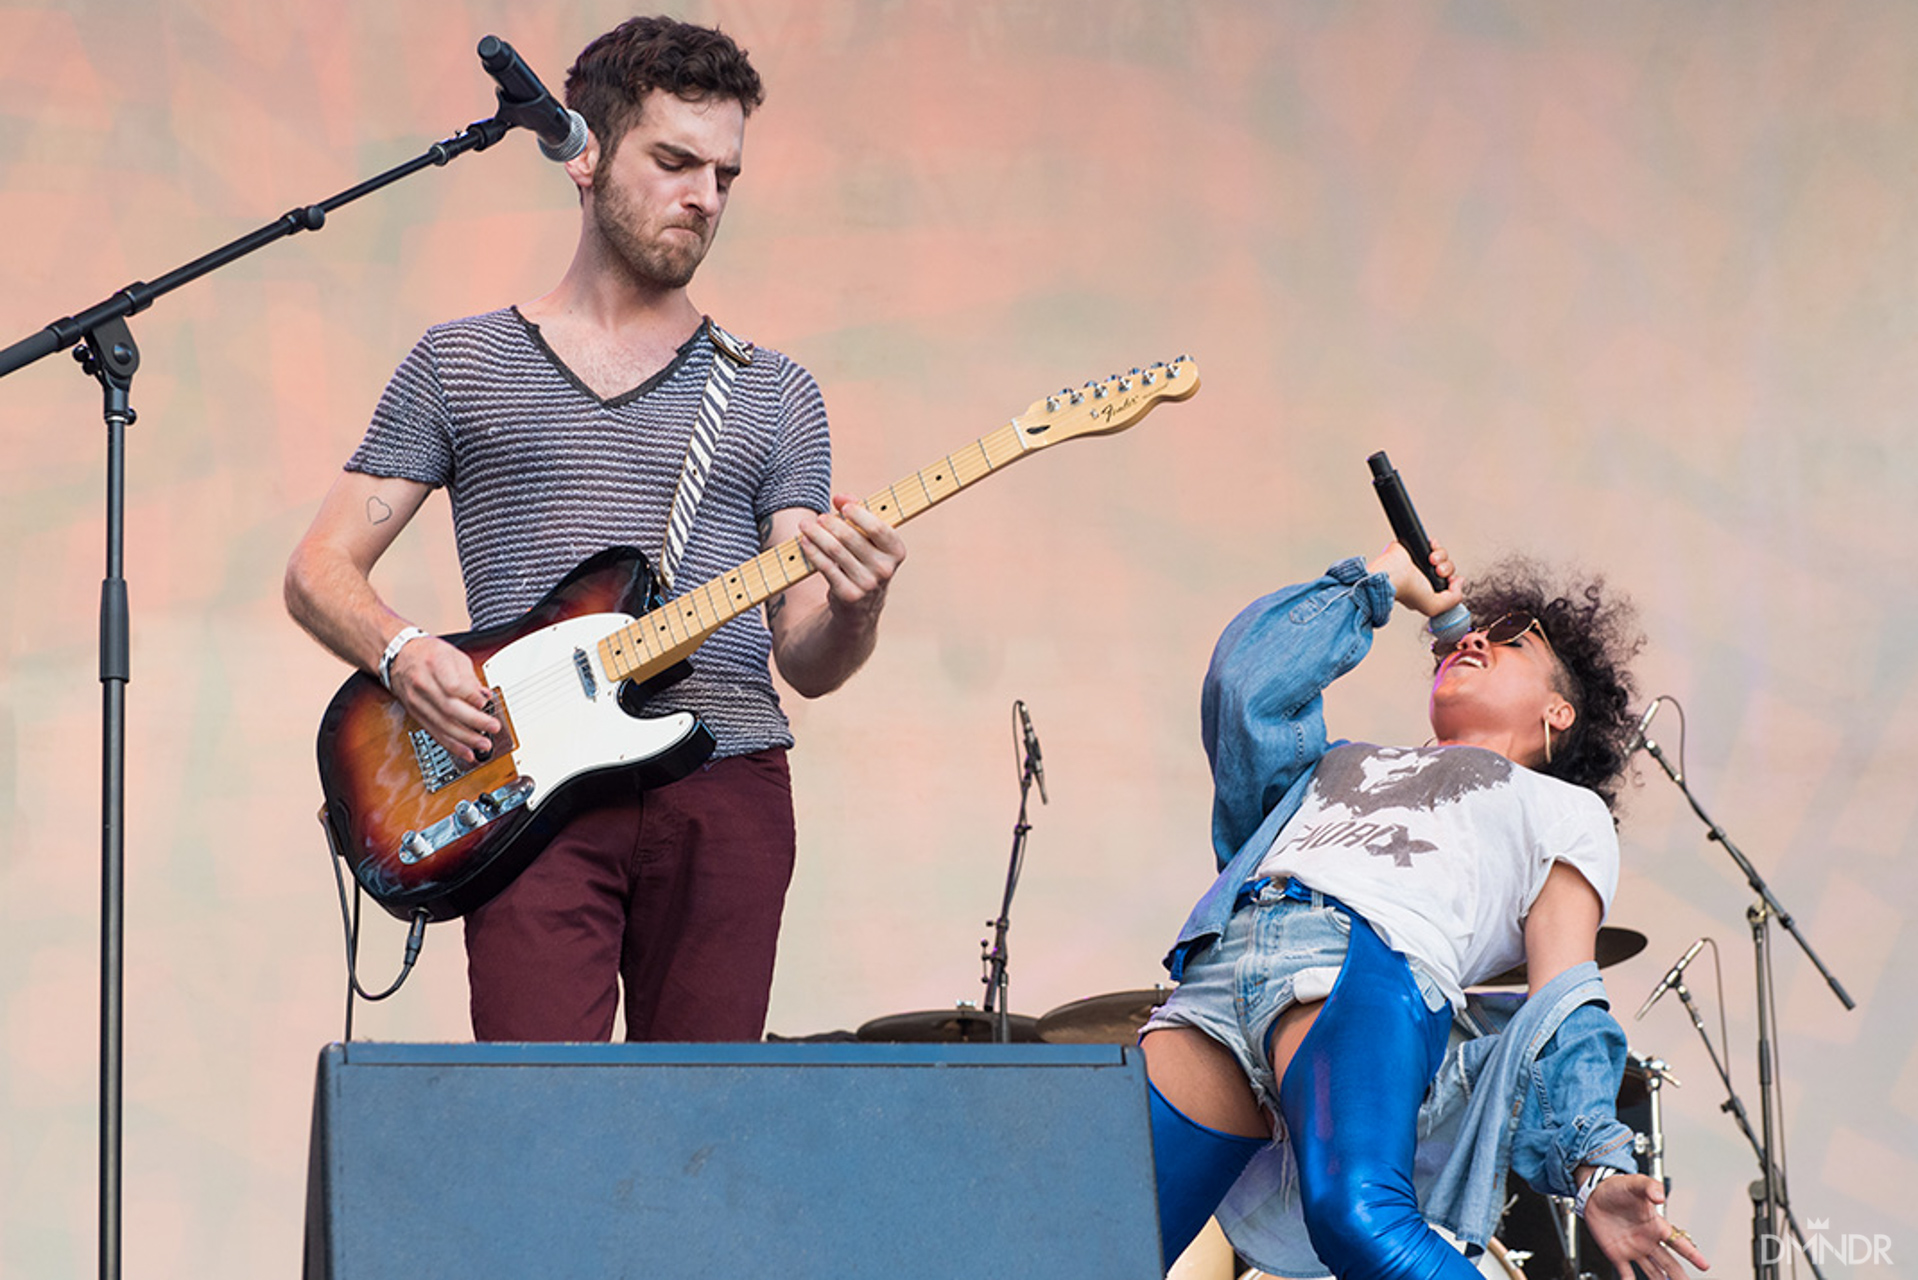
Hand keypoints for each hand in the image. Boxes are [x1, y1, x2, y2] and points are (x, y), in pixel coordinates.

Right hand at [387, 635, 499, 764]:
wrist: (399, 656)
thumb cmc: (428, 653)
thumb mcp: (453, 655)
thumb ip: (470, 677)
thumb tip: (484, 697)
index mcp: (435, 664)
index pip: (453, 686)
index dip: (472, 697)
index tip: (485, 703)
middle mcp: (423, 683)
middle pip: (449, 708)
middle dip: (474, 721)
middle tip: (493, 727)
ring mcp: (417, 701)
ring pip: (442, 724)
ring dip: (465, 738)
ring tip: (483, 744)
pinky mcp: (415, 713)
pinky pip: (434, 732)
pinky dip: (451, 744)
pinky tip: (466, 751)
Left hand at [797, 494, 905, 618]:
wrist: (862, 605)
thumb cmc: (864, 560)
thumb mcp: (869, 538)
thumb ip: (858, 513)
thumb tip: (840, 498)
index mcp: (896, 551)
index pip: (877, 528)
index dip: (858, 514)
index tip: (843, 506)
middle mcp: (885, 569)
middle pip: (851, 537)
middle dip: (831, 523)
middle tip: (819, 517)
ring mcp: (868, 584)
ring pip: (835, 551)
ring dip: (817, 535)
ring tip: (806, 526)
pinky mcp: (849, 594)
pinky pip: (826, 567)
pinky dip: (813, 552)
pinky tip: (805, 542)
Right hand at [1365, 540, 1462, 619]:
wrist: (1392, 573)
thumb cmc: (1406, 591)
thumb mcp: (1435, 606)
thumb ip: (1454, 599)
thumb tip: (1460, 583)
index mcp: (1427, 591)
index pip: (1449, 585)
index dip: (1453, 583)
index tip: (1451, 582)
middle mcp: (1424, 577)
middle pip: (1448, 569)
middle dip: (1447, 569)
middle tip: (1439, 572)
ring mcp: (1420, 562)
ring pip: (1443, 556)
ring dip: (1441, 557)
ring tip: (1432, 561)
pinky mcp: (1416, 548)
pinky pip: (1434, 544)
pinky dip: (1435, 546)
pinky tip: (1429, 552)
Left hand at [1583, 1172, 1710, 1278]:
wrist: (1594, 1194)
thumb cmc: (1617, 1188)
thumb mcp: (1635, 1183)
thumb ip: (1649, 1187)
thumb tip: (1660, 1195)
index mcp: (1655, 1225)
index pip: (1678, 1242)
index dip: (1692, 1254)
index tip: (1704, 1265)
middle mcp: (1647, 1240)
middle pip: (1669, 1263)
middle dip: (1679, 1275)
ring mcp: (1633, 1249)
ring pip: (1653, 1271)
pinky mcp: (1617, 1254)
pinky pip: (1626, 1272)